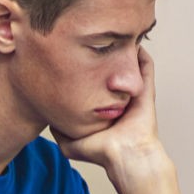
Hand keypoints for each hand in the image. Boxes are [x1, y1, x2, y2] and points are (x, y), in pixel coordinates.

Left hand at [52, 47, 171, 185]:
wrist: (124, 156)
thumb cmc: (100, 152)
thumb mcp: (70, 143)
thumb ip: (58, 130)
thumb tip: (48, 117)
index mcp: (104, 108)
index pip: (94, 85)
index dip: (84, 71)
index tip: (72, 57)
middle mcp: (119, 99)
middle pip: (111, 72)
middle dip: (104, 57)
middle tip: (94, 40)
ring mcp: (133, 94)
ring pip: (129, 68)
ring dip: (124, 53)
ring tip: (116, 37)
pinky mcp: (145, 91)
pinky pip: (146, 68)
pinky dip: (141, 55)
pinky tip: (134, 42)